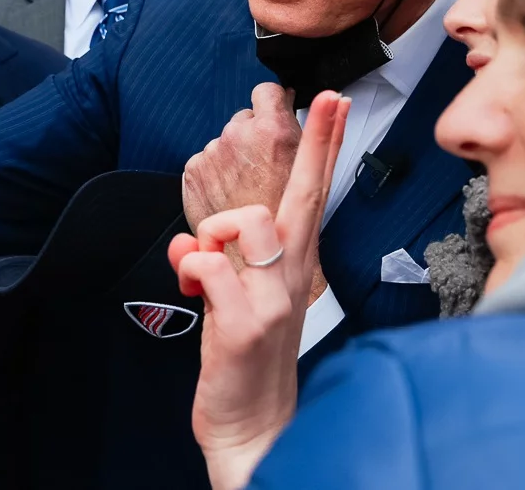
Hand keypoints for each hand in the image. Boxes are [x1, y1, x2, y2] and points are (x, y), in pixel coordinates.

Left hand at [168, 92, 349, 489]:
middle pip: (304, 195)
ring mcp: (274, 298)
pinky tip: (191, 289)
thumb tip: (192, 240)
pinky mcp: (248, 323)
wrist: (251, 423)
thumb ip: (224, 259)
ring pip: (246, 222)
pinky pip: (210, 266)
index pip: (313, 195)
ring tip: (203, 267)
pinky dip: (190, 269)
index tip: (335, 102)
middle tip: (330, 100)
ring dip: (211, 233)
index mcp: (292, 264)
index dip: (324, 147)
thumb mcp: (243, 296)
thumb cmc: (244, 356)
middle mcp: (291, 275)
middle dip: (317, 143)